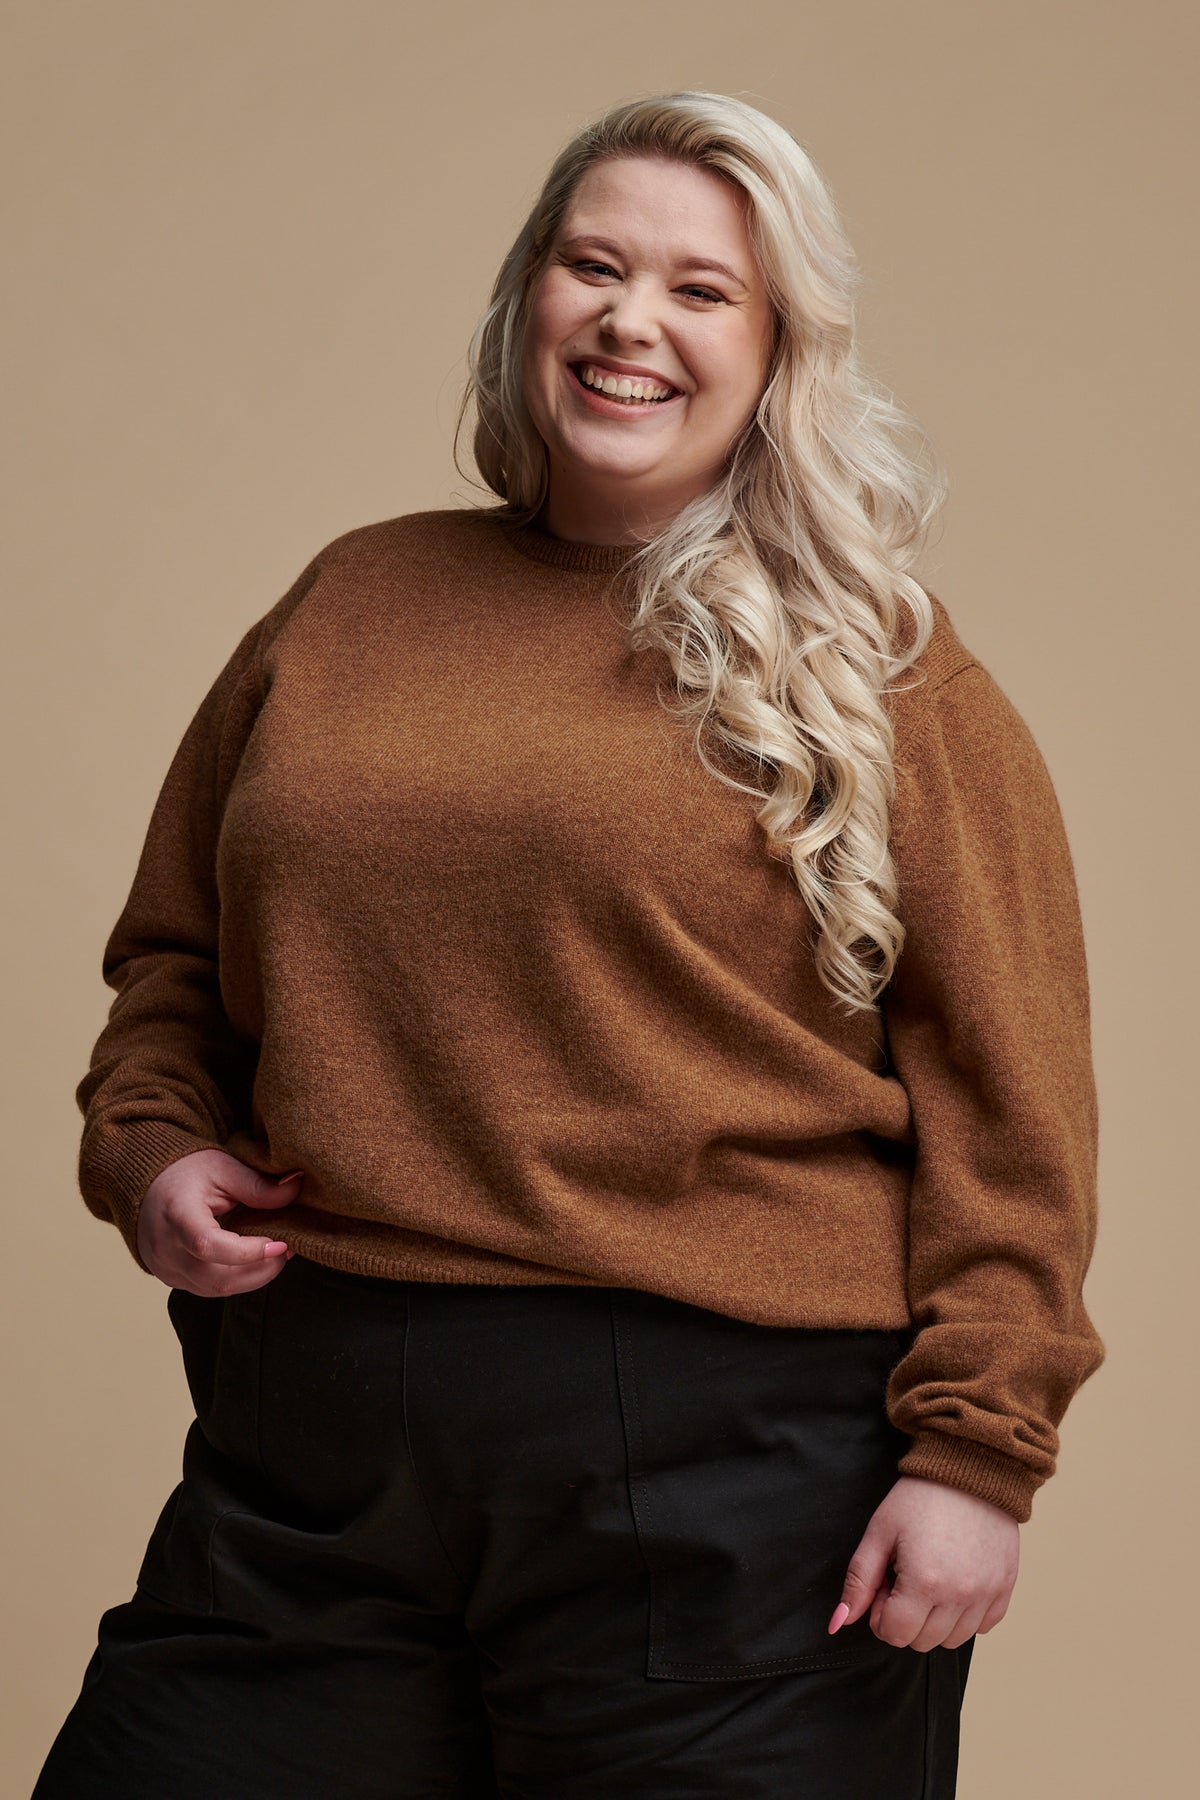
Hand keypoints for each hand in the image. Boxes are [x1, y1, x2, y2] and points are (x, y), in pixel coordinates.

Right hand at [136, 1147, 303, 1294]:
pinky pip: (209, 1288)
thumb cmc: (185, 1172)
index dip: (249, 1252)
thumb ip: (257, 1185)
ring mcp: (165, 1268)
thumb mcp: (223, 1168)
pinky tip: (255, 1262)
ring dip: (253, 1277)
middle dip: (262, 1270)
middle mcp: (165, 1249)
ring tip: (276, 1254)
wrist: (146, 1185)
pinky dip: (237, 1279)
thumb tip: (295, 1190)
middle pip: (217, 1277)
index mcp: (176, 1215)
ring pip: (216, 1289)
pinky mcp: (170, 1278)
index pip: (208, 1245)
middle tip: (288, 1249)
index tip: (282, 1244)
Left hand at [828, 1474, 1018, 1651]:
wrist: (970, 1470)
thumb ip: (858, 1581)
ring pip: (953, 1640)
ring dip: (935, 1620)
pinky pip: (982, 1626)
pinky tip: (956, 1581)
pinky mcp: (1005, 1588)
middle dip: (906, 1617)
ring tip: (931, 1579)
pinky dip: (965, 1614)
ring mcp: (987, 1595)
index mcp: (925, 1583)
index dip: (880, 1612)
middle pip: (921, 1642)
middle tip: (905, 1577)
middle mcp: (960, 1596)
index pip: (894, 1634)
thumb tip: (838, 1622)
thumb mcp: (880, 1532)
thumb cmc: (919, 1498)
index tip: (885, 1583)